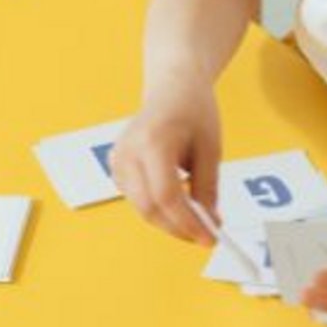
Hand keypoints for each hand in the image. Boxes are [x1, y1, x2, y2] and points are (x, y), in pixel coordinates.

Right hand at [109, 73, 222, 244]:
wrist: (172, 88)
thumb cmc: (193, 111)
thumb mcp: (210, 149)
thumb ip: (207, 188)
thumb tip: (209, 223)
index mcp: (152, 142)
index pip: (165, 196)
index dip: (187, 222)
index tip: (208, 238)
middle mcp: (128, 152)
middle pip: (149, 207)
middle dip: (178, 227)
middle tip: (204, 236)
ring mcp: (117, 159)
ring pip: (141, 208)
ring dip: (169, 220)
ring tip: (195, 219)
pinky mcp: (116, 166)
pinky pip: (136, 199)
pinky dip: (158, 208)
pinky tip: (177, 204)